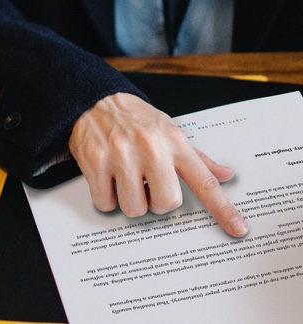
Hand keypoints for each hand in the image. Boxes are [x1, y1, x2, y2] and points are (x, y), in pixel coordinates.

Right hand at [68, 92, 248, 237]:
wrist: (94, 100)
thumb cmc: (134, 119)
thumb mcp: (169, 130)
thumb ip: (196, 157)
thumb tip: (225, 174)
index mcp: (174, 143)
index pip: (204, 182)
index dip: (223, 209)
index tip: (238, 229)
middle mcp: (150, 148)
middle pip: (166, 203)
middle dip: (156, 203)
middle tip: (148, 188)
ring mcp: (121, 156)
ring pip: (134, 208)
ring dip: (130, 202)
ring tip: (125, 181)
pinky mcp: (95, 163)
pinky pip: (105, 203)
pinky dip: (106, 198)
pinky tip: (107, 180)